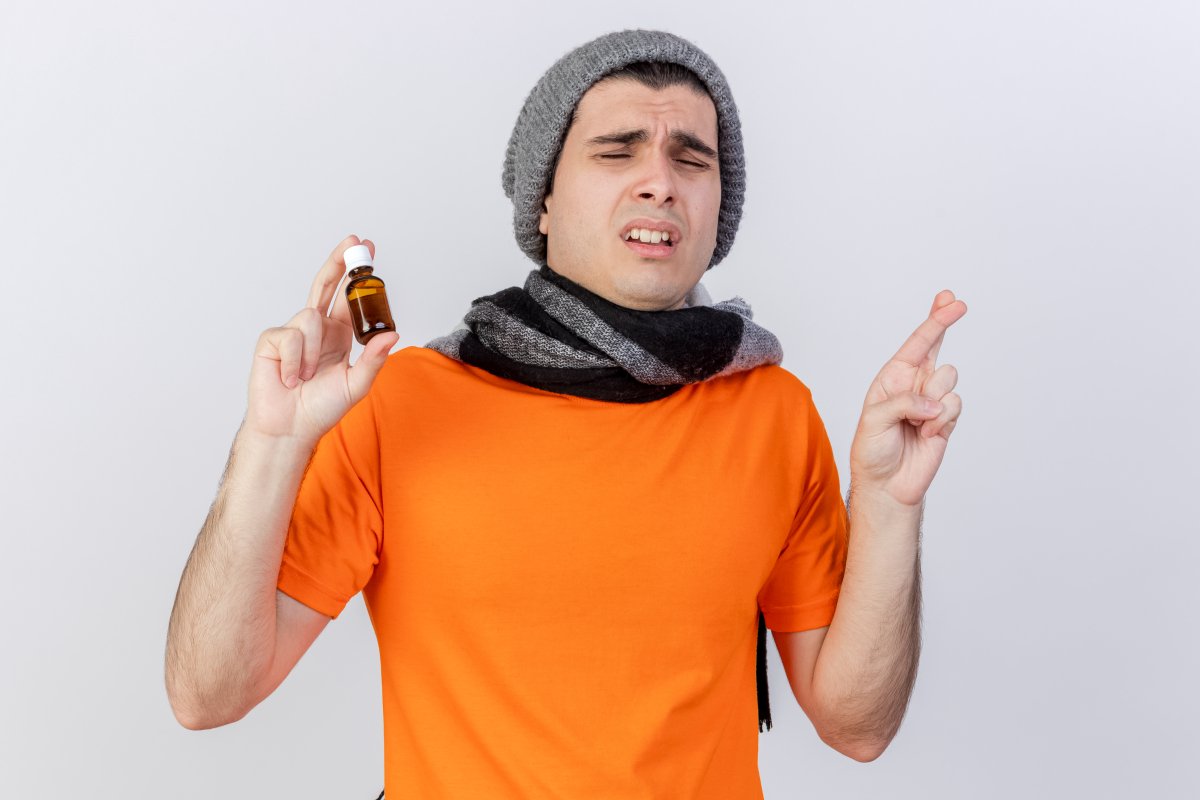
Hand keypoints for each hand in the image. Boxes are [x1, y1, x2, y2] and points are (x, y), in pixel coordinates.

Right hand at [244, 235, 399, 445]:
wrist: (290, 428)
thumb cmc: (321, 408)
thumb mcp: (355, 384)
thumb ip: (373, 359)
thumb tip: (391, 334)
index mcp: (339, 334)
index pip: (349, 297)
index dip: (356, 273)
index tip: (367, 249)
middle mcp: (316, 328)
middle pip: (325, 285)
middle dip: (338, 261)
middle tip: (353, 242)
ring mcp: (292, 331)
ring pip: (310, 317)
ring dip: (313, 352)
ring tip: (306, 376)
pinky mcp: (271, 340)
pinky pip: (289, 337)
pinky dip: (294, 361)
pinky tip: (290, 378)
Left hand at [848, 290, 966, 507]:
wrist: (887, 484)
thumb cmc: (872, 449)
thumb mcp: (874, 420)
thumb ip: (901, 403)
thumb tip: (934, 402)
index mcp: (893, 377)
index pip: (917, 343)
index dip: (935, 320)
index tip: (951, 300)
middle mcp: (915, 384)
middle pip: (938, 347)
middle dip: (945, 324)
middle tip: (957, 305)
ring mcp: (933, 401)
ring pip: (948, 378)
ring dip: (932, 399)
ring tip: (915, 422)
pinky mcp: (947, 420)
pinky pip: (954, 406)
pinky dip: (940, 421)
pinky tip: (925, 435)